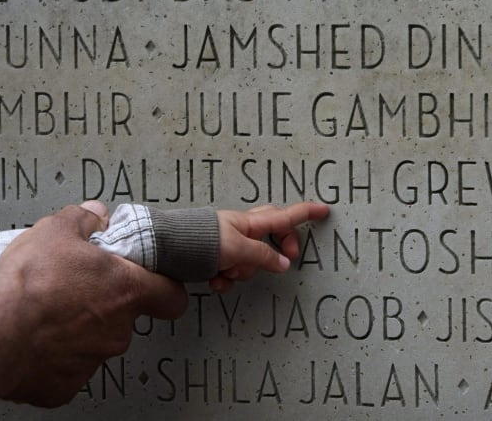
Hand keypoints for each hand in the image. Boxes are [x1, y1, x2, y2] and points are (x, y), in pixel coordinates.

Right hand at [0, 201, 187, 406]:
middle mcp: (117, 331)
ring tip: (48, 311)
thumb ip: (83, 219)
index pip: (172, 296)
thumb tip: (94, 214)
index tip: (153, 282)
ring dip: (79, 328)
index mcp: (125, 291)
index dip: (165, 287)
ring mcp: (92, 361)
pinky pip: (66, 367)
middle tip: (76, 288)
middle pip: (125, 317)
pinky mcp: (64, 386)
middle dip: (105, 303)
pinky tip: (34, 338)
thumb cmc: (27, 284)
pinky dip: (54, 355)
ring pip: (96, 342)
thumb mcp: (56, 230)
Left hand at [210, 202, 328, 291]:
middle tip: (280, 262)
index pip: (284, 216)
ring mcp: (228, 245)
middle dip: (273, 252)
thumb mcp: (238, 249)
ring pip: (249, 261)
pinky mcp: (216, 259)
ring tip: (225, 272)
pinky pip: (231, 272)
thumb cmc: (201, 242)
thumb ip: (263, 256)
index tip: (323, 210)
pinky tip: (214, 281)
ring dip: (240, 272)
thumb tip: (283, 263)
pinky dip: (225, 279)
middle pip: (270, 238)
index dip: (305, 213)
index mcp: (249, 223)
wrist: (168, 251)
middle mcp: (240, 231)